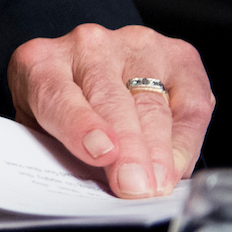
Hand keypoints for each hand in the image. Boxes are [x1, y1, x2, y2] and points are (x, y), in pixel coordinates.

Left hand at [8, 24, 213, 197]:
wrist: (84, 68)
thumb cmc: (58, 107)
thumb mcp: (39, 127)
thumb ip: (55, 150)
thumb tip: (83, 186)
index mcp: (41, 62)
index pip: (57, 93)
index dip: (80, 124)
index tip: (101, 152)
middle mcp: (88, 46)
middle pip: (112, 101)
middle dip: (129, 149)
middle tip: (136, 186)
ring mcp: (135, 45)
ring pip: (153, 104)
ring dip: (160, 151)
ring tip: (159, 184)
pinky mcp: (177, 56)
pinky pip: (191, 104)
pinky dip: (186, 141)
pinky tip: (177, 167)